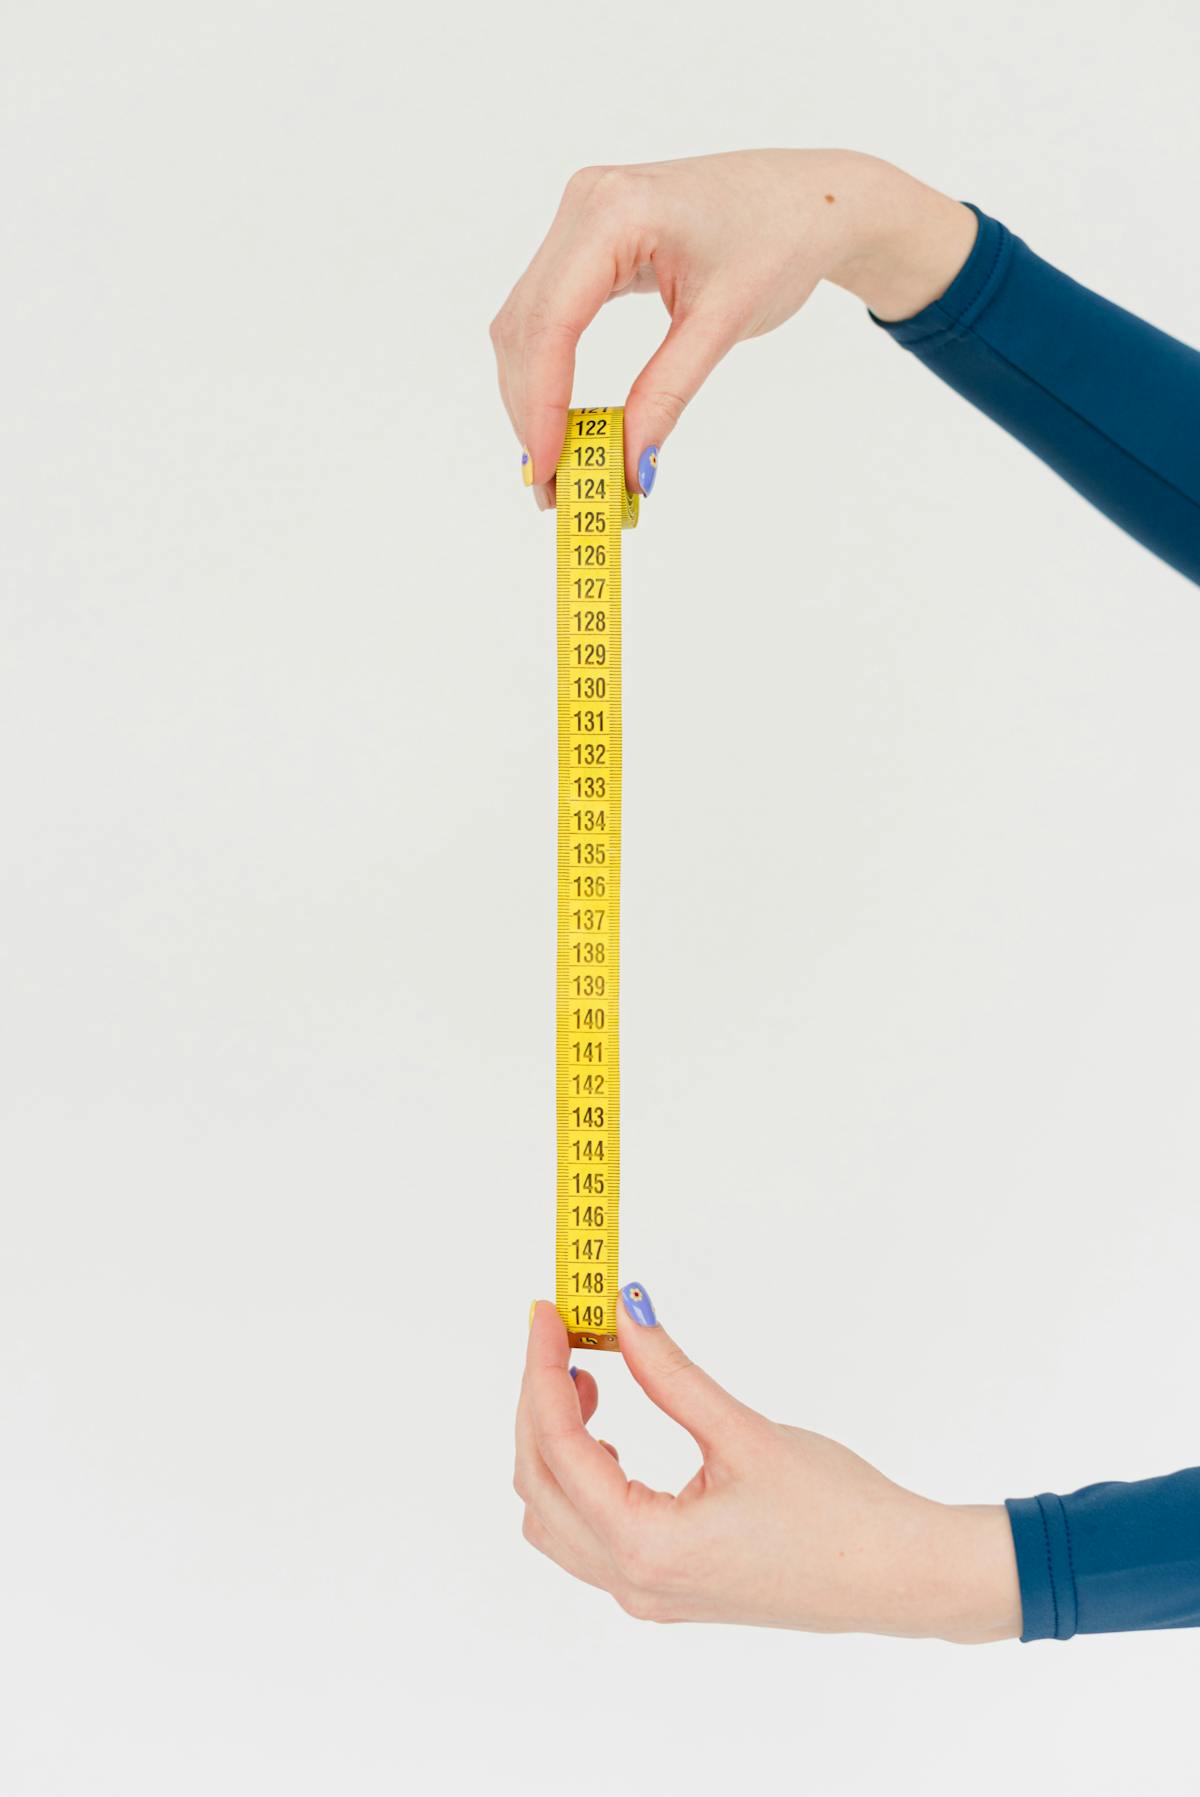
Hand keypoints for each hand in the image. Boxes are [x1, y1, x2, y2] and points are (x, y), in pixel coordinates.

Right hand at [490, 150, 976, 505]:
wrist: (811, 199)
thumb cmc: (779, 241)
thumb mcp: (723, 324)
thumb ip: (667, 394)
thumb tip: (629, 468)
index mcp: (616, 211)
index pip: (553, 320)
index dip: (541, 403)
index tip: (547, 470)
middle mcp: (585, 203)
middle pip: (526, 325)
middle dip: (531, 411)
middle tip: (549, 488)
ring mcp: (580, 216)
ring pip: (526, 322)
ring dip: (532, 397)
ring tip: (556, 466)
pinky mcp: (586, 238)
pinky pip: (546, 311)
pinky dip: (548, 370)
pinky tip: (562, 420)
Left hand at [516, 1288, 1020, 1640]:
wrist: (898, 1577)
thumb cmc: (838, 1514)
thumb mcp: (744, 1432)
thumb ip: (670, 1373)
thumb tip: (624, 1314)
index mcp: (647, 1547)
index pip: (558, 1449)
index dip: (541, 1372)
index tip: (545, 1315)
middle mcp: (634, 1582)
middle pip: (540, 1485)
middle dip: (539, 1403)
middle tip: (560, 1335)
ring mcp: (648, 1593)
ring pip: (555, 1518)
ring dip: (554, 1445)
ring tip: (587, 1380)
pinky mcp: (668, 1588)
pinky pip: (588, 1536)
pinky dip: (580, 1478)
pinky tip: (612, 1435)